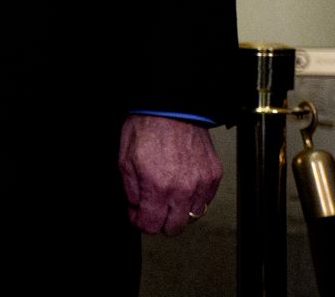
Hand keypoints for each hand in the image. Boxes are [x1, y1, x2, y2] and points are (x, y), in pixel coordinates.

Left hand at [119, 114, 221, 234]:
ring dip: (178, 212)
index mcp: (158, 186)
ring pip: (192, 217)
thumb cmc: (147, 129)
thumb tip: (136, 207)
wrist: (173, 110)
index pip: (151, 225)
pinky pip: (205, 201)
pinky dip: (194, 200)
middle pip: (174, 228)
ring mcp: (201, 184)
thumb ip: (131, 190)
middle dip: (159, 222)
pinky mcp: (214, 176)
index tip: (137, 216)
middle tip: (151, 210)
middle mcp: (183, 189)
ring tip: (167, 198)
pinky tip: (182, 189)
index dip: (140, 223)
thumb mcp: (125, 160)